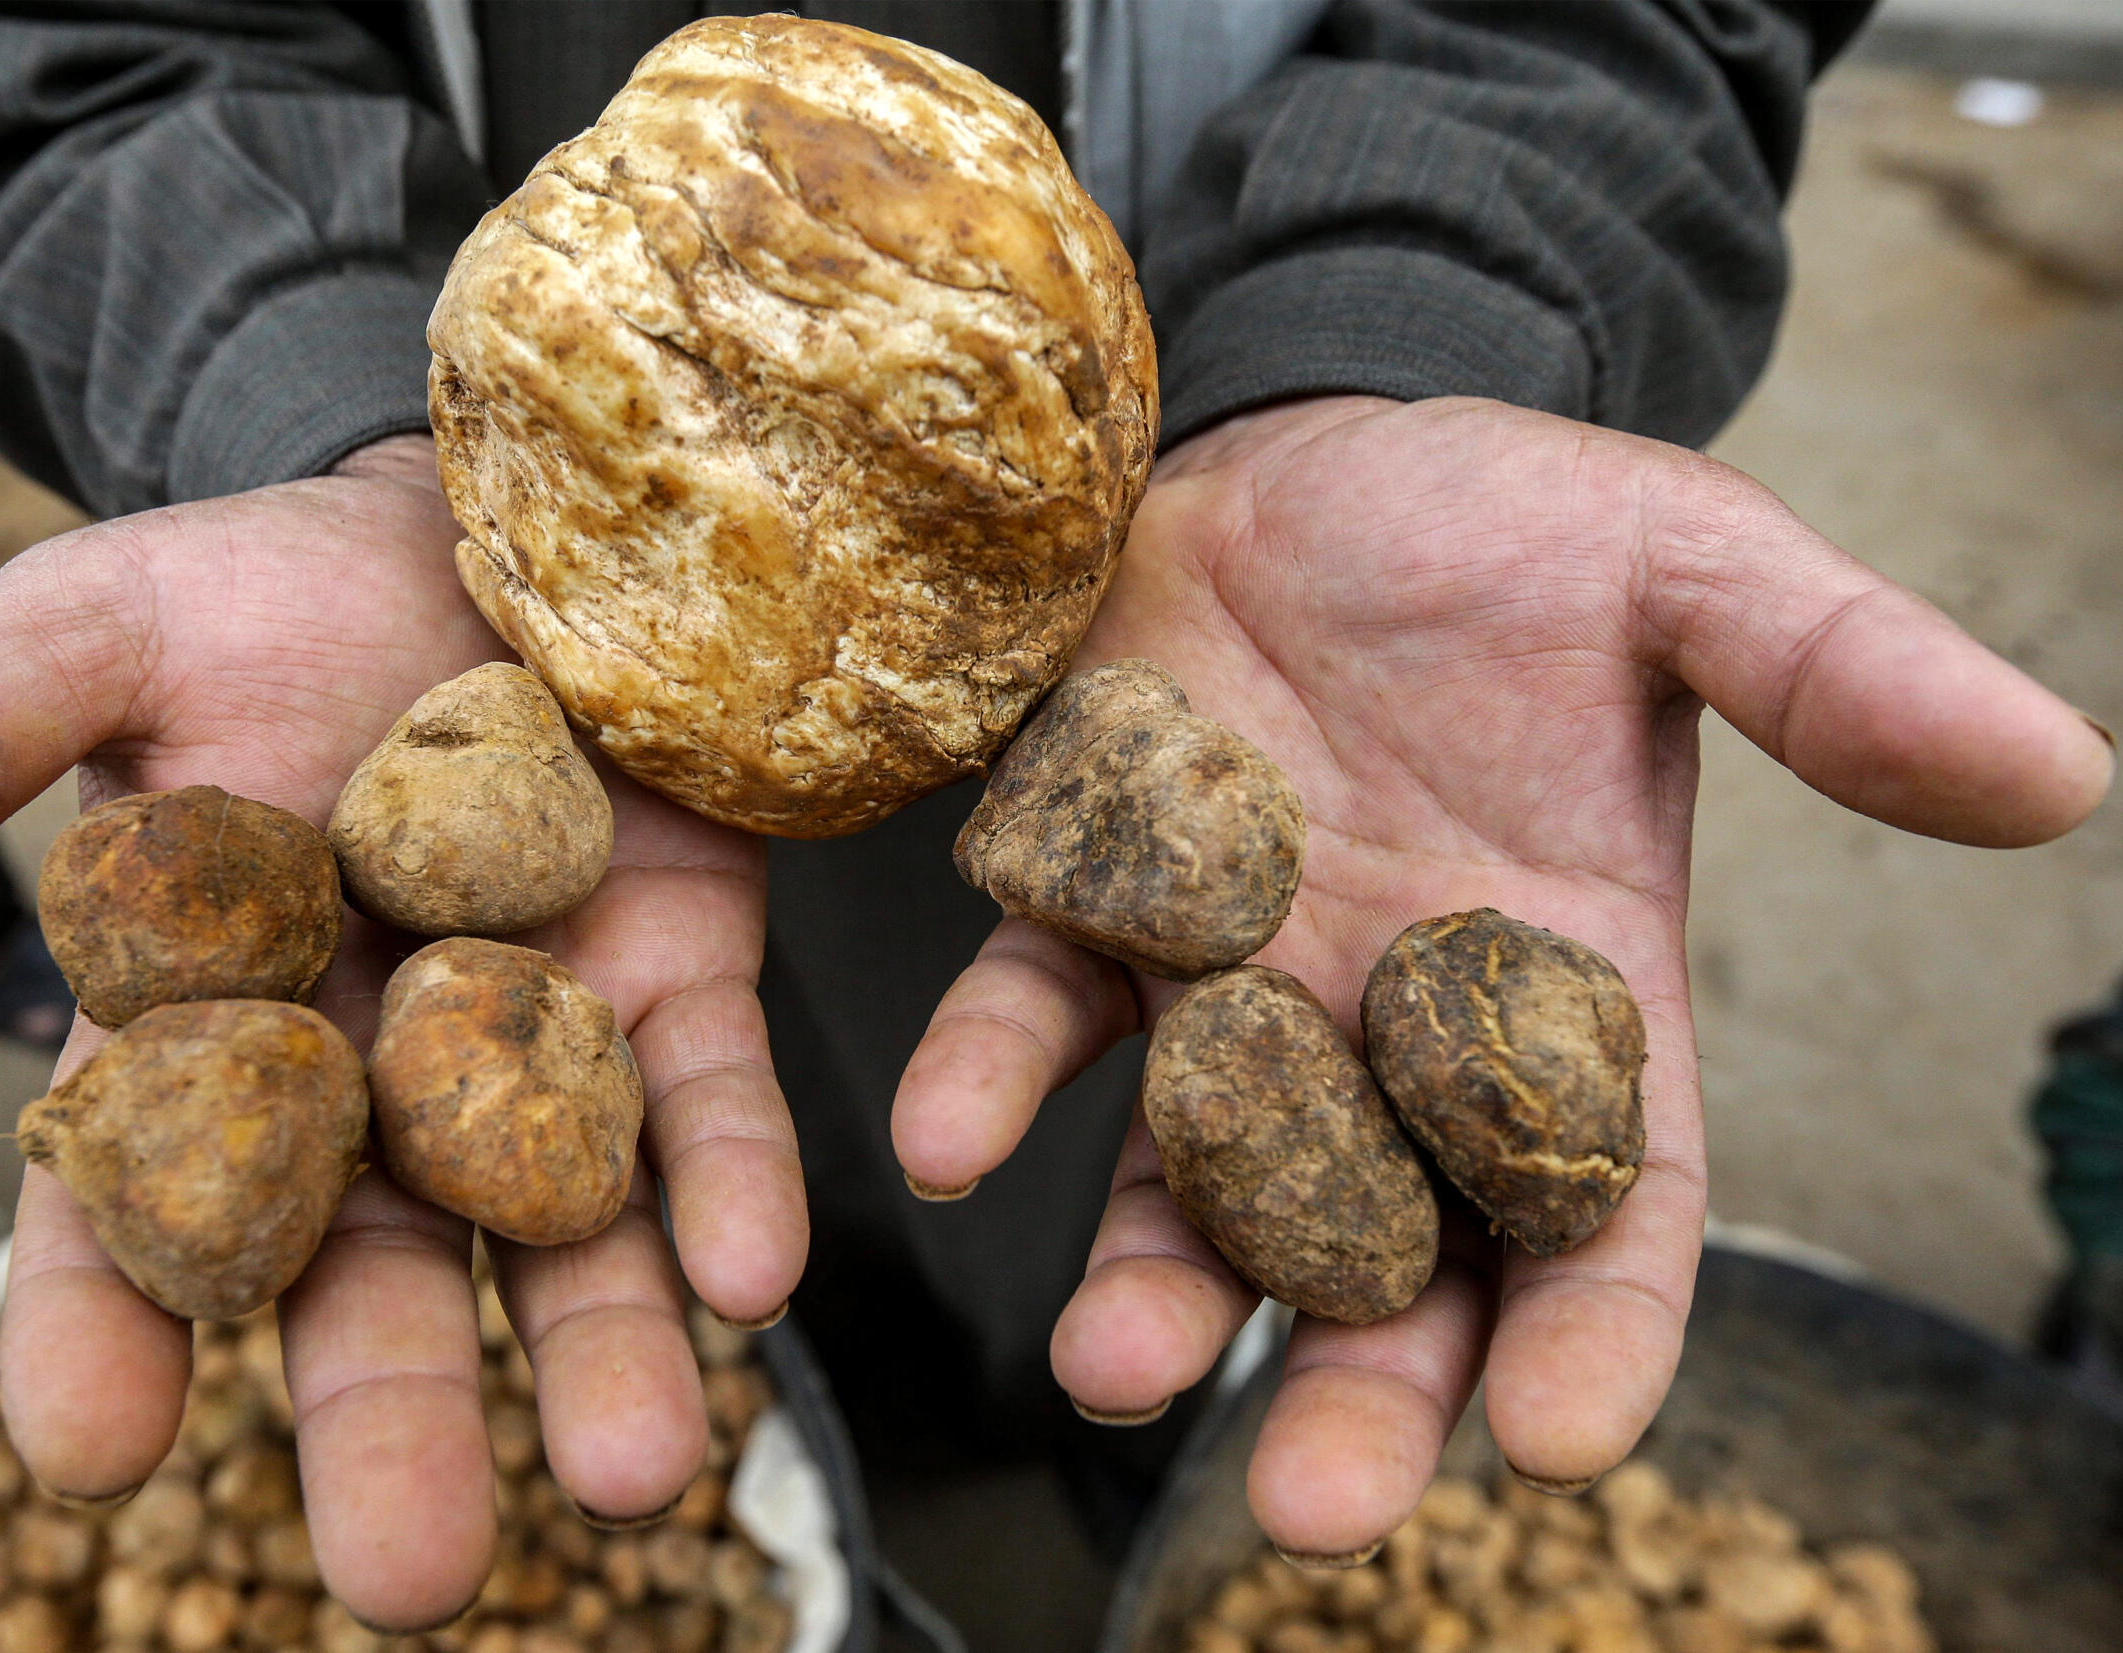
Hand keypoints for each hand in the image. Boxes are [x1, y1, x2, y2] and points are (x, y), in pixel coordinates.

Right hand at [0, 435, 806, 1628]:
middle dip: (391, 1417)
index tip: (91, 1456)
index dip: (104, 1329)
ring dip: (603, 1351)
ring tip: (636, 1476)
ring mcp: (535, 1041)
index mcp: (199, 1036)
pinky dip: (728, 1187)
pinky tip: (754, 1274)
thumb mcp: (88, 635)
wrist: (477, 528)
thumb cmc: (259, 594)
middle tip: (414, 1581)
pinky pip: (706, 1103)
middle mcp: (367, 1081)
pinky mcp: (680, 980)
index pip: (134, 1210)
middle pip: (368, 1273)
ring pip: (562, 1229)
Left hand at [893, 396, 2111, 1556]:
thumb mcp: (1688, 570)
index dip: (1595, 1325)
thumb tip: (2065, 773)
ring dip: (1156, 1287)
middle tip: (1323, 1505)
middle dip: (1360, 1383)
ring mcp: (1228, 976)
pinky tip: (946, 1140)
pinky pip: (1033, 1010)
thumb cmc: (1507, 526)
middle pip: (1391, 1248)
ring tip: (1113, 1369)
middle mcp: (1390, 1019)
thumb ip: (1841, 679)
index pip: (1607, 1197)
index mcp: (1566, 980)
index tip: (1563, 1439)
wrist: (1308, 442)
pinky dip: (992, 1079)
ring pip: (1196, 1178)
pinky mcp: (1086, 897)